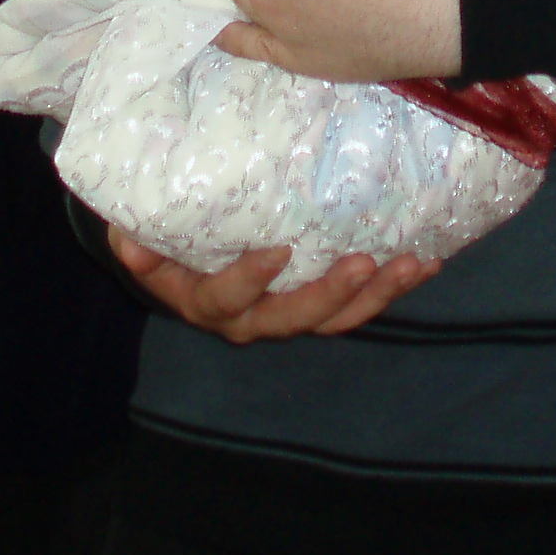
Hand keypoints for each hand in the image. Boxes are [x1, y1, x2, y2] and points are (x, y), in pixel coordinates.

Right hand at [109, 227, 438, 342]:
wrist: (183, 250)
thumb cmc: (165, 235)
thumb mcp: (140, 235)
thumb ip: (136, 239)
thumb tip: (128, 240)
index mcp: (206, 302)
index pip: (226, 298)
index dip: (249, 280)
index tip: (277, 252)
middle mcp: (250, 319)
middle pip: (293, 317)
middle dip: (331, 293)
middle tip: (362, 262)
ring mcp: (289, 315)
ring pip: (336, 319)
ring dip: (376, 294)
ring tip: (410, 264)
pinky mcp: (321, 303)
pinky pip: (359, 303)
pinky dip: (393, 286)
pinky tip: (427, 262)